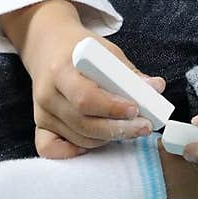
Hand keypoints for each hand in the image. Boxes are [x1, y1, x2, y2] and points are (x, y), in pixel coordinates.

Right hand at [9, 4, 166, 158]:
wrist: (48, 47)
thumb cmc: (80, 48)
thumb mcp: (104, 51)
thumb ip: (128, 72)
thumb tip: (156, 88)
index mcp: (61, 69)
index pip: (85, 97)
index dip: (112, 108)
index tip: (135, 109)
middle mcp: (47, 94)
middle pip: (83, 123)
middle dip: (117, 129)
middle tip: (143, 127)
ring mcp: (41, 112)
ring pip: (77, 137)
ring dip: (107, 138)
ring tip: (129, 129)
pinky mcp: (40, 124)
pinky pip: (50, 148)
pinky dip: (73, 152)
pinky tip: (95, 143)